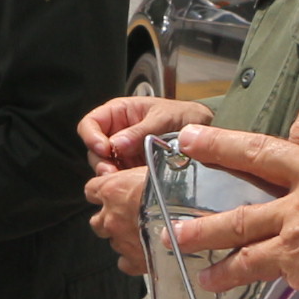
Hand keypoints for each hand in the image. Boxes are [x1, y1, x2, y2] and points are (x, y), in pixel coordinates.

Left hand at [77, 93, 211, 272]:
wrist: (192, 220)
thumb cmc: (178, 190)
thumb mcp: (160, 166)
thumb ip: (147, 167)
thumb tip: (154, 157)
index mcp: (113, 190)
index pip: (92, 189)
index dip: (102, 190)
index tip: (110, 190)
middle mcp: (111, 217)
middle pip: (98, 219)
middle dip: (109, 217)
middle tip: (126, 214)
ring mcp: (121, 241)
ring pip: (112, 240)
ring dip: (122, 236)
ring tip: (141, 232)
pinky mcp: (133, 261)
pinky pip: (125, 262)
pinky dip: (132, 258)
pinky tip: (144, 252)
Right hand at [79, 90, 210, 172]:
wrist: (207, 130)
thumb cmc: (185, 115)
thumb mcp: (164, 118)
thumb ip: (140, 131)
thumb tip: (117, 144)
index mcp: (119, 114)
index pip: (90, 124)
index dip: (92, 137)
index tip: (104, 149)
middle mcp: (118, 133)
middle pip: (95, 151)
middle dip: (102, 163)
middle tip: (112, 173)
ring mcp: (125, 154)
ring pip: (106, 167)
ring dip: (112, 176)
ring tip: (124, 180)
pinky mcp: (134, 169)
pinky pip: (122, 178)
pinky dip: (124, 183)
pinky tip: (134, 185)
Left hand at [168, 124, 298, 298]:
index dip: (282, 158)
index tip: (266, 160)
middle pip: (255, 155)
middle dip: (215, 147)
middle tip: (189, 141)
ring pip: (239, 217)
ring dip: (204, 227)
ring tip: (178, 233)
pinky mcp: (293, 253)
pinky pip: (249, 262)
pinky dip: (227, 272)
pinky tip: (212, 278)